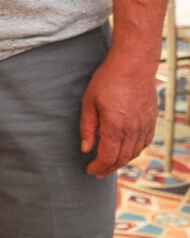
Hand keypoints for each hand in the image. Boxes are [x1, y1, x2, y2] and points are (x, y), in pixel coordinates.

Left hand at [79, 52, 158, 177]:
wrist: (134, 65)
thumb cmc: (108, 80)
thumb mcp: (89, 103)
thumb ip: (88, 128)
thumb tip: (86, 149)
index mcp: (115, 127)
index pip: (108, 157)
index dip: (98, 167)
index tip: (90, 171)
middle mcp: (133, 129)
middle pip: (122, 159)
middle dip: (109, 168)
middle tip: (98, 172)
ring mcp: (144, 125)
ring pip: (135, 152)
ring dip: (122, 161)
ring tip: (110, 164)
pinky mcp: (151, 119)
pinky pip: (145, 142)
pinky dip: (135, 151)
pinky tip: (127, 150)